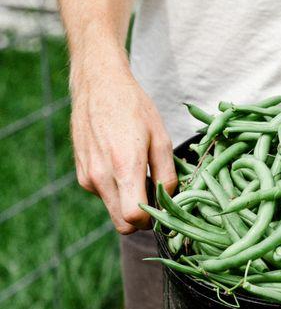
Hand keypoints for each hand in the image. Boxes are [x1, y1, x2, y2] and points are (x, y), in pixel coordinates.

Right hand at [70, 59, 176, 233]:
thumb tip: (170, 202)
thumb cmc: (134, 108)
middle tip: (156, 197)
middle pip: (122, 223)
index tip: (163, 208)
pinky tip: (124, 165)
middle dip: (141, 218)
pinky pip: (103, 195)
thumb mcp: (161, 139)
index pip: (134, 218)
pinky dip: (116, 190)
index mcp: (123, 168)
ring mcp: (87, 177)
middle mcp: (100, 177)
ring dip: (128, 202)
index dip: (152, 219)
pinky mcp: (81, 173)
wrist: (98, 85)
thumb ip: (167, 176)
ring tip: (140, 173)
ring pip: (113, 209)